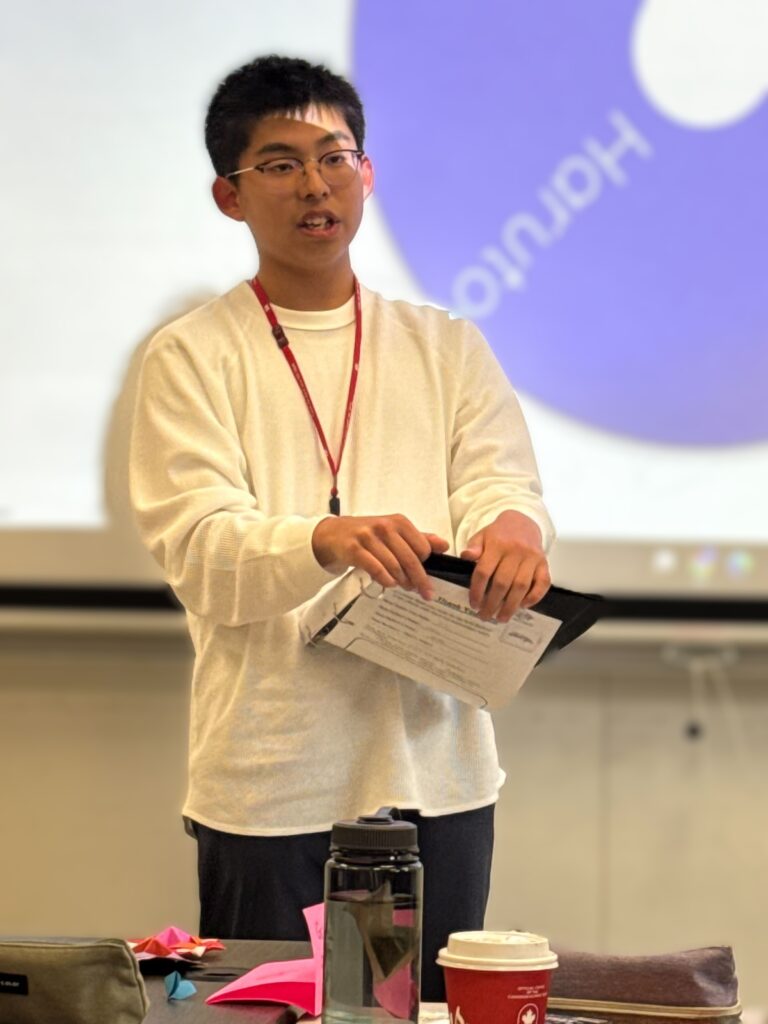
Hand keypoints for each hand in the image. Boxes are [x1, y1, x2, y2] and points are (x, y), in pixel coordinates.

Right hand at [312, 514, 448, 600]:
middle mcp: (385, 526)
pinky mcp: (354, 549)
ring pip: (394, 566)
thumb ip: (419, 538)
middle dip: (419, 579)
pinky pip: (376, 568)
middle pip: (411, 559)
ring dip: (402, 581)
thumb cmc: (368, 535)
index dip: (427, 565)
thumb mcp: (395, 532)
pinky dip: (386, 580)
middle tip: (424, 592)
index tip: (428, 579)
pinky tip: (390, 584)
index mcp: (399, 522)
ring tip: (404, 587)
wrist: (333, 534)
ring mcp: (368, 537)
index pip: (423, 547)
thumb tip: (444, 546)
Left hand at [460, 510, 550, 621]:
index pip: (484, 572)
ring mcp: (532, 558)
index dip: (477, 591)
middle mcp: (516, 551)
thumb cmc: (498, 534)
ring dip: (511, 606)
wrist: (523, 522)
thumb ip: (474, 546)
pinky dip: (534, 597)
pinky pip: (543, 583)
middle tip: (485, 616)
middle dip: (492, 604)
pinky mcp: (544, 563)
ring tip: (501, 618)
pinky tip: (523, 606)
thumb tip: (465, 556)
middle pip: (503, 583)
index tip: (474, 605)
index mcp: (497, 544)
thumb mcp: (482, 536)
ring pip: (521, 586)